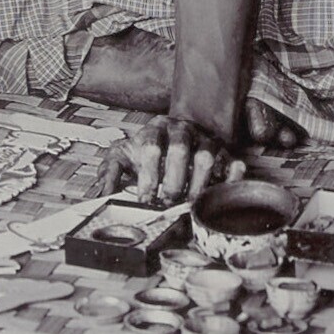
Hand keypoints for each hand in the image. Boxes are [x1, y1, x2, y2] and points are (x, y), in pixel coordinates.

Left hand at [121, 113, 242, 208]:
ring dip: (198, 183)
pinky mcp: (222, 152)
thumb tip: (101, 195)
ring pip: (206, 157)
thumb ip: (110, 172)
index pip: (151, 147)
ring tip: (190, 204)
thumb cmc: (147, 150)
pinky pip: (231, 161)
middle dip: (174, 180)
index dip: (149, 175)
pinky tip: (224, 188)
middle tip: (168, 202)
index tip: (146, 198)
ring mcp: (203, 140)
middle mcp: (181, 131)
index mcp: (154, 129)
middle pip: (180, 150)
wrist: (175, 132)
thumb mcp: (124, 155)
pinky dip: (232, 176)